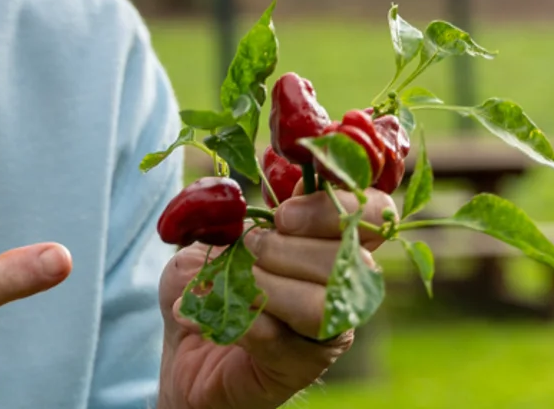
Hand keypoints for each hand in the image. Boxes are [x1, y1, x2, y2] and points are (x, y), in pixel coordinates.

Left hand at [156, 190, 396, 408]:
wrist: (181, 345)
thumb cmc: (205, 283)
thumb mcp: (214, 235)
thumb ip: (245, 212)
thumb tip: (270, 185)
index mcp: (331, 241)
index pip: (372, 214)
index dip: (336, 207)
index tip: (283, 215)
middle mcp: (343, 286)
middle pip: (351, 260)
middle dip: (289, 249)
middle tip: (249, 249)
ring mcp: (327, 330)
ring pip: (323, 306)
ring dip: (270, 288)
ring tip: (235, 284)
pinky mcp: (300, 367)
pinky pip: (279, 339)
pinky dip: (236, 321)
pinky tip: (204, 315)